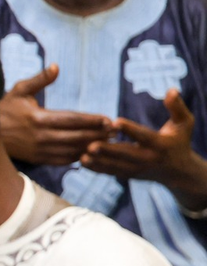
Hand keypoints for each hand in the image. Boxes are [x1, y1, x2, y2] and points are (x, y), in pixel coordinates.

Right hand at [0, 65, 111, 164]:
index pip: (72, 119)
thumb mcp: (20, 90)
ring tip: (108, 143)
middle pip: (76, 137)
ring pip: (72, 150)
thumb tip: (56, 66)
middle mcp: (40, 136)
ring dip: (91, 147)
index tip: (109, 120)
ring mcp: (39, 150)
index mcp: (38, 118)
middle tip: (116, 132)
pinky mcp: (37, 159)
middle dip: (98, 134)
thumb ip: (40, 79)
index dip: (92, 120)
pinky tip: (88, 152)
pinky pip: (62, 160)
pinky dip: (77, 157)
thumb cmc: (5, 108)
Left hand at [80, 89, 206, 209]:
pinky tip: (80, 161)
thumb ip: (178, 108)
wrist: (177, 171)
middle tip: (90, 146)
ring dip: (98, 162)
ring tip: (81, 156)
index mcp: (160, 145)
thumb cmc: (179, 141)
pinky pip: (110, 172)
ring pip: (115, 165)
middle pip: (125, 154)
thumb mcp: (184, 124)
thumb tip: (172, 90)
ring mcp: (136, 168)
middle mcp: (147, 158)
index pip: (144, 136)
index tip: (115, 121)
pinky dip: (96, 168)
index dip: (130, 129)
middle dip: (108, 150)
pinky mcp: (127, 174)